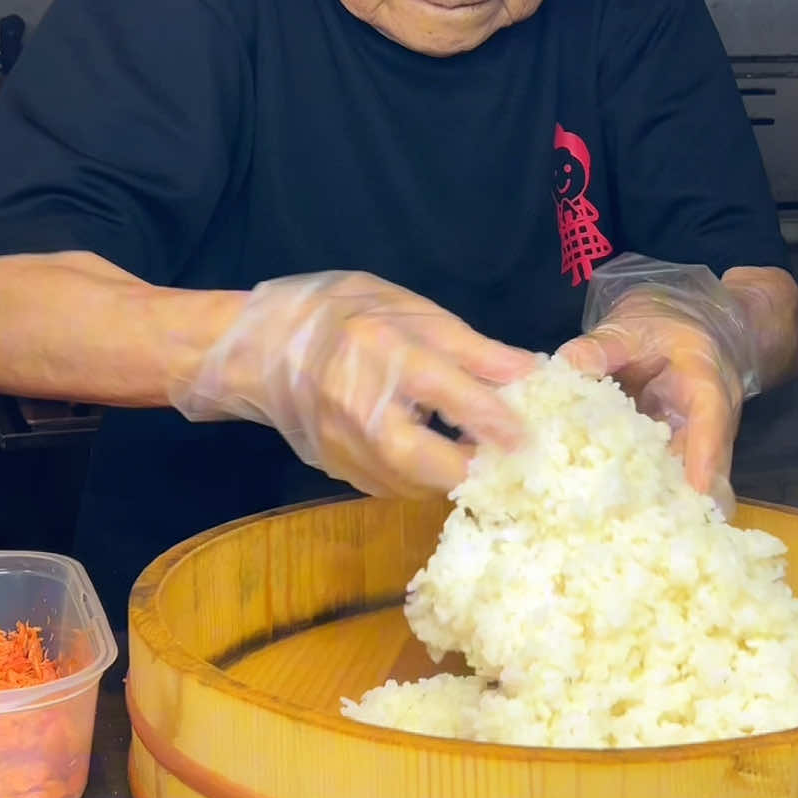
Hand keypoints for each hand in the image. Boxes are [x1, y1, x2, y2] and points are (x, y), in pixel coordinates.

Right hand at [169, 271, 534, 496]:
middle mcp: (360, 409)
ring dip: (452, 477)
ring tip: (478, 455)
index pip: (454, 397)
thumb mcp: (413, 311)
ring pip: (413, 484)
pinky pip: (392, 485)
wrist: (262, 344)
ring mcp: (343, 448)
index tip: (535, 438)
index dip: (500, 421)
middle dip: (475, 469)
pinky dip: (422, 477)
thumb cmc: (345, 312)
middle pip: (429, 463)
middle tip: (508, 460)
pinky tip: (437, 455)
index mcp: (385, 355)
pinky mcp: (337, 471)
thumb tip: (530, 374)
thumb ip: (473, 349)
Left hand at [557, 259, 759, 511]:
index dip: (705, 457)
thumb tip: (563, 367)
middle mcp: (707, 423)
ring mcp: (693, 444)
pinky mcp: (672, 456)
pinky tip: (605, 517)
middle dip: (686, 502)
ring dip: (664, 508)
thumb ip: (600, 346)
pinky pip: (663, 480)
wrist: (684, 325)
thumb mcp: (631, 326)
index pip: (712, 420)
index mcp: (706, 383)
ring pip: (688, 483)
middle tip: (651, 532)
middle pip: (708, 470)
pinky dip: (642, 497)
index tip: (698, 493)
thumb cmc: (663, 322)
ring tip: (626, 534)